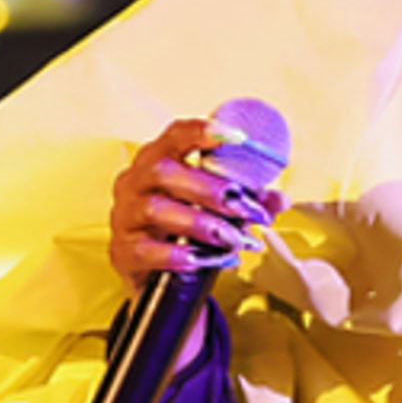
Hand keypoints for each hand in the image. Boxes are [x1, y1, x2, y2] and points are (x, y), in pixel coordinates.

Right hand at [109, 117, 284, 287]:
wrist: (151, 270)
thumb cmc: (183, 226)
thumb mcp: (217, 209)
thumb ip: (249, 201)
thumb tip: (279, 200)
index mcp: (158, 160)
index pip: (174, 136)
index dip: (202, 132)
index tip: (237, 137)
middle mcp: (135, 182)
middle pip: (165, 172)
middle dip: (210, 189)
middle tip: (244, 207)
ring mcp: (125, 216)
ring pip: (157, 210)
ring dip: (201, 224)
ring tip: (232, 239)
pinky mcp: (122, 250)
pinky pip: (146, 250)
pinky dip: (176, 255)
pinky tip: (201, 260)